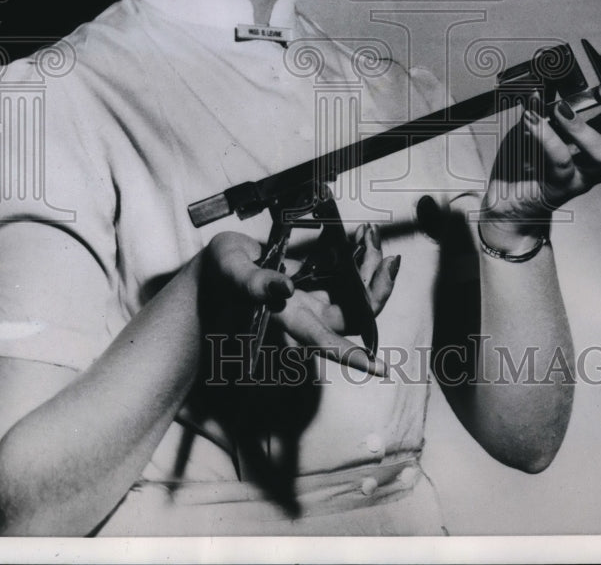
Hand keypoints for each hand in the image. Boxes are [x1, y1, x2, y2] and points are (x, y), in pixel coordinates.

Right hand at [204, 225, 398, 374]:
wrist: (216, 273)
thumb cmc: (218, 274)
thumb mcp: (230, 268)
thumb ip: (253, 282)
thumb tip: (285, 289)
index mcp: (286, 318)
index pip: (324, 342)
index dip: (354, 357)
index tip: (383, 367)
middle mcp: (307, 315)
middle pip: (357, 315)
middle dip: (379, 285)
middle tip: (384, 252)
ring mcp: (315, 300)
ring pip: (358, 295)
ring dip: (371, 266)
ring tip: (370, 234)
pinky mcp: (318, 284)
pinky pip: (350, 277)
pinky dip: (361, 258)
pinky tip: (361, 238)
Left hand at [480, 49, 600, 250]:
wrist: (509, 198)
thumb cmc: (529, 155)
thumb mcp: (543, 120)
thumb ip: (550, 97)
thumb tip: (546, 65)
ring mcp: (586, 175)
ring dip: (584, 127)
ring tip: (560, 108)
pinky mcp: (561, 187)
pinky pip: (561, 163)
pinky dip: (547, 138)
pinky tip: (530, 119)